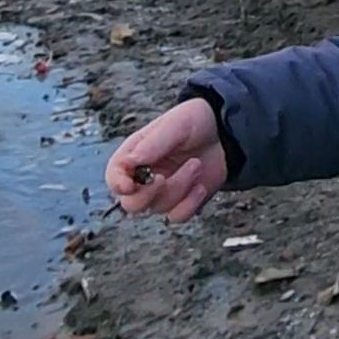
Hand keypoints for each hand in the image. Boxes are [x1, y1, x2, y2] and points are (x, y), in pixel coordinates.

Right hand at [104, 98, 227, 222]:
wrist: (224, 131)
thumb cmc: (194, 121)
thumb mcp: (176, 124)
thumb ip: (154, 143)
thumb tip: (132, 162)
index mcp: (134, 155)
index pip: (114, 176)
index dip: (118, 184)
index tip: (131, 184)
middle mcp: (144, 177)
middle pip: (131, 204)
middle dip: (149, 194)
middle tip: (164, 177)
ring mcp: (162, 192)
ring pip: (159, 208)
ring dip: (179, 188)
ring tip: (196, 164)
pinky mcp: (181, 202)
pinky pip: (177, 216)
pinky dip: (190, 204)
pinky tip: (200, 186)